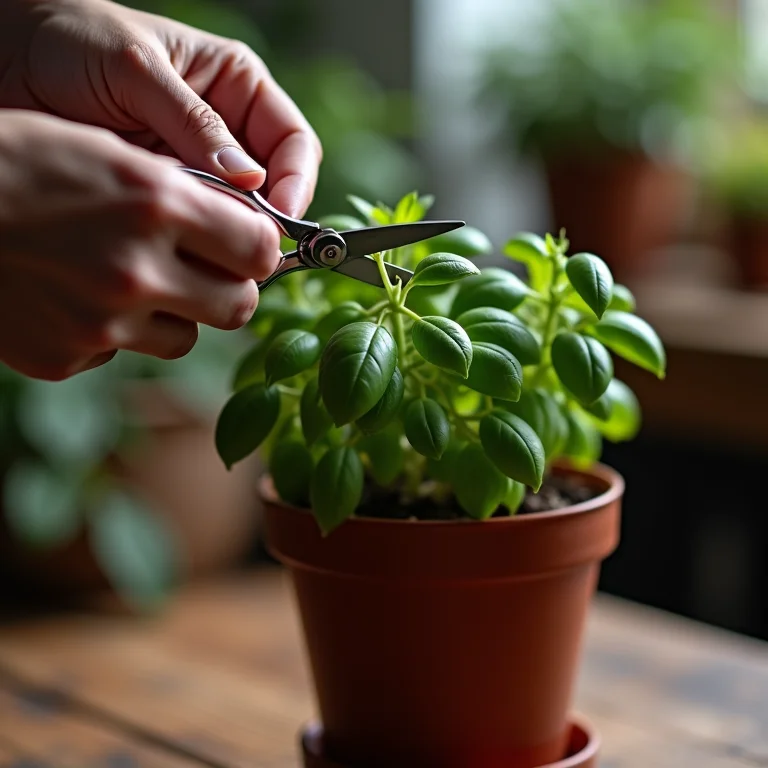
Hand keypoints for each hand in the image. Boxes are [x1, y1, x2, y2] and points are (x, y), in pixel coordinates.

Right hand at [0, 110, 280, 380]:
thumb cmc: (14, 162)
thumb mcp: (104, 151)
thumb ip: (182, 192)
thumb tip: (243, 229)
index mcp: (155, 203)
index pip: (261, 249)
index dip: (258, 247)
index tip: (247, 244)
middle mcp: (136, 270)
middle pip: (239, 306)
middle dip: (229, 288)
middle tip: (205, 270)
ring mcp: (101, 324)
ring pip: (187, 338)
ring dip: (174, 314)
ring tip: (131, 280)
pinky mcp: (67, 357)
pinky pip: (123, 354)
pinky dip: (114, 333)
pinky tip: (77, 297)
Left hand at [1, 0, 321, 216]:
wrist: (6, 58)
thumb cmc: (72, 39)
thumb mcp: (138, 71)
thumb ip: (196, 124)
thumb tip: (251, 181)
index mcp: (236, 88)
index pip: (293, 142)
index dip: (296, 181)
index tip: (280, 216)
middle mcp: (225, 132)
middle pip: (272, 187)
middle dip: (263, 217)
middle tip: (244, 245)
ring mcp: (195, 168)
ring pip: (235, 214)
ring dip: (223, 231)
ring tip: (196, 236)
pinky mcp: (166, 196)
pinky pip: (194, 225)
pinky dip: (190, 239)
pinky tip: (172, 240)